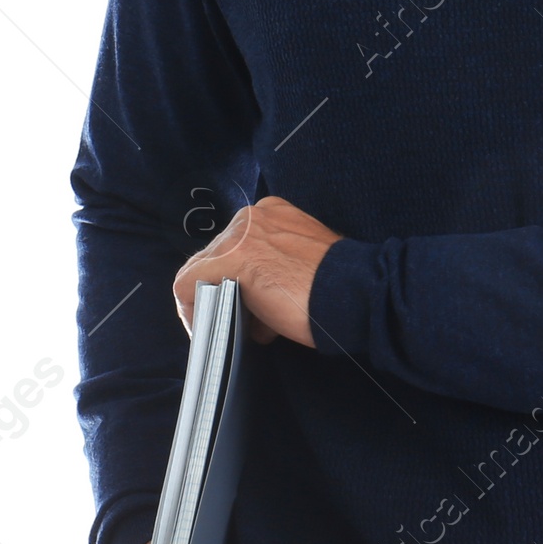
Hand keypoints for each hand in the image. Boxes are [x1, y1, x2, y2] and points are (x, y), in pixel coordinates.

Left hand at [174, 195, 340, 348]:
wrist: (354, 292)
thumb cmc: (336, 287)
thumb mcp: (304, 265)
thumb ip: (276, 272)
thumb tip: (256, 308)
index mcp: (272, 213)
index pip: (236, 245)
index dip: (233, 280)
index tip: (241, 305)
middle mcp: (252, 217)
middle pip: (215, 257)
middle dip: (222, 292)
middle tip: (235, 323)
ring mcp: (240, 235)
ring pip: (201, 269)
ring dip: (209, 301)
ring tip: (225, 329)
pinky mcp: (231, 260)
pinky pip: (188, 283)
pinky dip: (190, 309)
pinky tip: (204, 330)